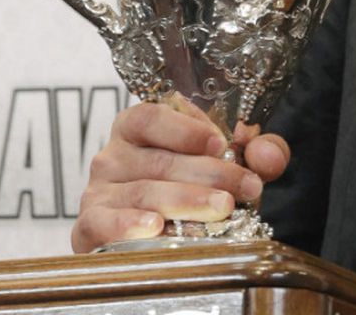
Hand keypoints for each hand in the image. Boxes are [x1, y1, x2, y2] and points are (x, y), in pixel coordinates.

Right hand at [71, 97, 290, 252]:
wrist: (161, 238)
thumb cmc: (195, 187)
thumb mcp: (231, 164)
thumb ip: (257, 152)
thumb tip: (267, 153)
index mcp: (140, 128)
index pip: (152, 117)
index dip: (185, 128)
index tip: (220, 143)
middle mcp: (114, 155)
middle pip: (159, 160)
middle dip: (209, 174)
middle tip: (244, 188)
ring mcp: (98, 191)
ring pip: (144, 192)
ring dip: (186, 200)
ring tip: (221, 208)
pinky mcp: (89, 227)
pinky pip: (103, 223)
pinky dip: (129, 224)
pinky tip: (155, 227)